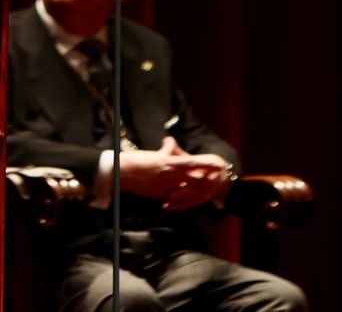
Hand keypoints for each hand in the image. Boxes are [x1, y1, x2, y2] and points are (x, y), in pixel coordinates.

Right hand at [118, 136, 233, 209]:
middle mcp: (170, 174)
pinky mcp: (161, 195)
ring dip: (199, 190)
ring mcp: (167, 186)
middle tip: (219, 179)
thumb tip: (170, 141)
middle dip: (208, 180)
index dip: (207, 164)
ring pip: (189, 190)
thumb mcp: (155, 153)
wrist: (122, 173)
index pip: (193, 162)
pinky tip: (190, 201)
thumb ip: (167, 149)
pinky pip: (177, 199)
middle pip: (195, 178)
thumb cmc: (138, 161)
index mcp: (169, 161)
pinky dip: (184, 200)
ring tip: (210, 190)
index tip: (218, 164)